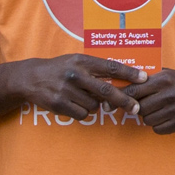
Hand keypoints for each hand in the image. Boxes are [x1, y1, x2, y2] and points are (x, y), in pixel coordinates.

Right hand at [7, 55, 141, 120]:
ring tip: (83, 97)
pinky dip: (83, 112)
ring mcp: (66, 90)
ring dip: (96, 106)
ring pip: (94, 106)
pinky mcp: (58, 104)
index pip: (110, 67)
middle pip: (105, 91)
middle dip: (124, 100)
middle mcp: (75, 74)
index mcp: (82, 61)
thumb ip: (97, 70)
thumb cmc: (60, 69)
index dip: (129, 73)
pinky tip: (73, 103)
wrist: (30, 78)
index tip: (144, 77)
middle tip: (136, 108)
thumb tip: (124, 82)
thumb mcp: (77, 62)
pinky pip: (82, 114)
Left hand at [127, 67, 174, 133]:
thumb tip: (124, 84)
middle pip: (140, 108)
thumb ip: (148, 79)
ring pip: (148, 120)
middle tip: (143, 105)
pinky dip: (158, 125)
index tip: (117, 99)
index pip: (135, 90)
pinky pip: (158, 129)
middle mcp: (169, 95)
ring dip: (148, 117)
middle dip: (138, 108)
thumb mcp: (167, 74)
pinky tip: (164, 118)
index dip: (124, 96)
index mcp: (163, 80)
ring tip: (155, 111)